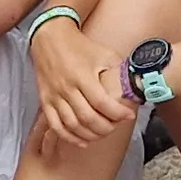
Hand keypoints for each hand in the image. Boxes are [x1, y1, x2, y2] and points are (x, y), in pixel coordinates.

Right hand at [32, 19, 136, 146]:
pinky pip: (56, 125)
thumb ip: (118, 69)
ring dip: (90, 135)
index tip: (128, 116)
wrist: (50, 39)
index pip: (102, 103)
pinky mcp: (45, 101)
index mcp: (83, 76)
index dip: (117, 113)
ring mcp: (54, 96)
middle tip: (116, 125)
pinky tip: (82, 141)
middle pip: (88, 118)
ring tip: (103, 133)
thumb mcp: (103, 53)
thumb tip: (135, 84)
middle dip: (105, 128)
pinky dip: (69, 137)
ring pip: (72, 125)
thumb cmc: (79, 46)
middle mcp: (67, 88)